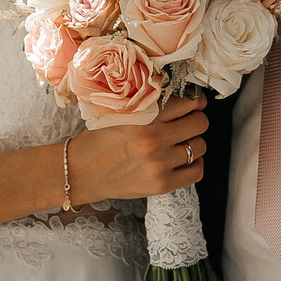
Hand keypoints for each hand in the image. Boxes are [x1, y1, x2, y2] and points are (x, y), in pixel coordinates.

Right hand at [68, 96, 207, 200]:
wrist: (80, 172)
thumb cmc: (99, 139)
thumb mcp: (120, 112)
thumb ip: (149, 104)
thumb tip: (184, 95)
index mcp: (143, 116)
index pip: (189, 102)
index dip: (195, 100)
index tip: (194, 101)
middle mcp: (154, 139)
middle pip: (200, 123)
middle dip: (196, 119)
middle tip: (188, 121)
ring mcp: (159, 164)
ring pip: (200, 146)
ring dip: (194, 141)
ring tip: (182, 141)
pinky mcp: (162, 184)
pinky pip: (196, 171)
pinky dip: (194, 164)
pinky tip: (183, 159)